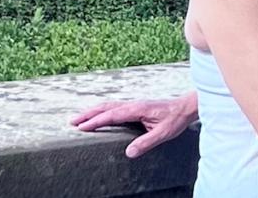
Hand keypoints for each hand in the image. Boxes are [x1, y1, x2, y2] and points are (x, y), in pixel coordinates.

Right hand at [70, 94, 197, 157]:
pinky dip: (102, 111)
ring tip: (79, 119)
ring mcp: (134, 104)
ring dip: (94, 111)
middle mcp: (133, 104)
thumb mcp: (163, 133)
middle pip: (106, 107)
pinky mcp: (136, 107)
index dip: (96, 121)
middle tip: (72, 122)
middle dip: (88, 114)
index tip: (81, 127)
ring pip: (109, 106)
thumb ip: (146, 143)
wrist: (185, 107)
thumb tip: (128, 153)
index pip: (112, 115)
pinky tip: (98, 116)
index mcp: (137, 109)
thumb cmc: (175, 119)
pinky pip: (115, 107)